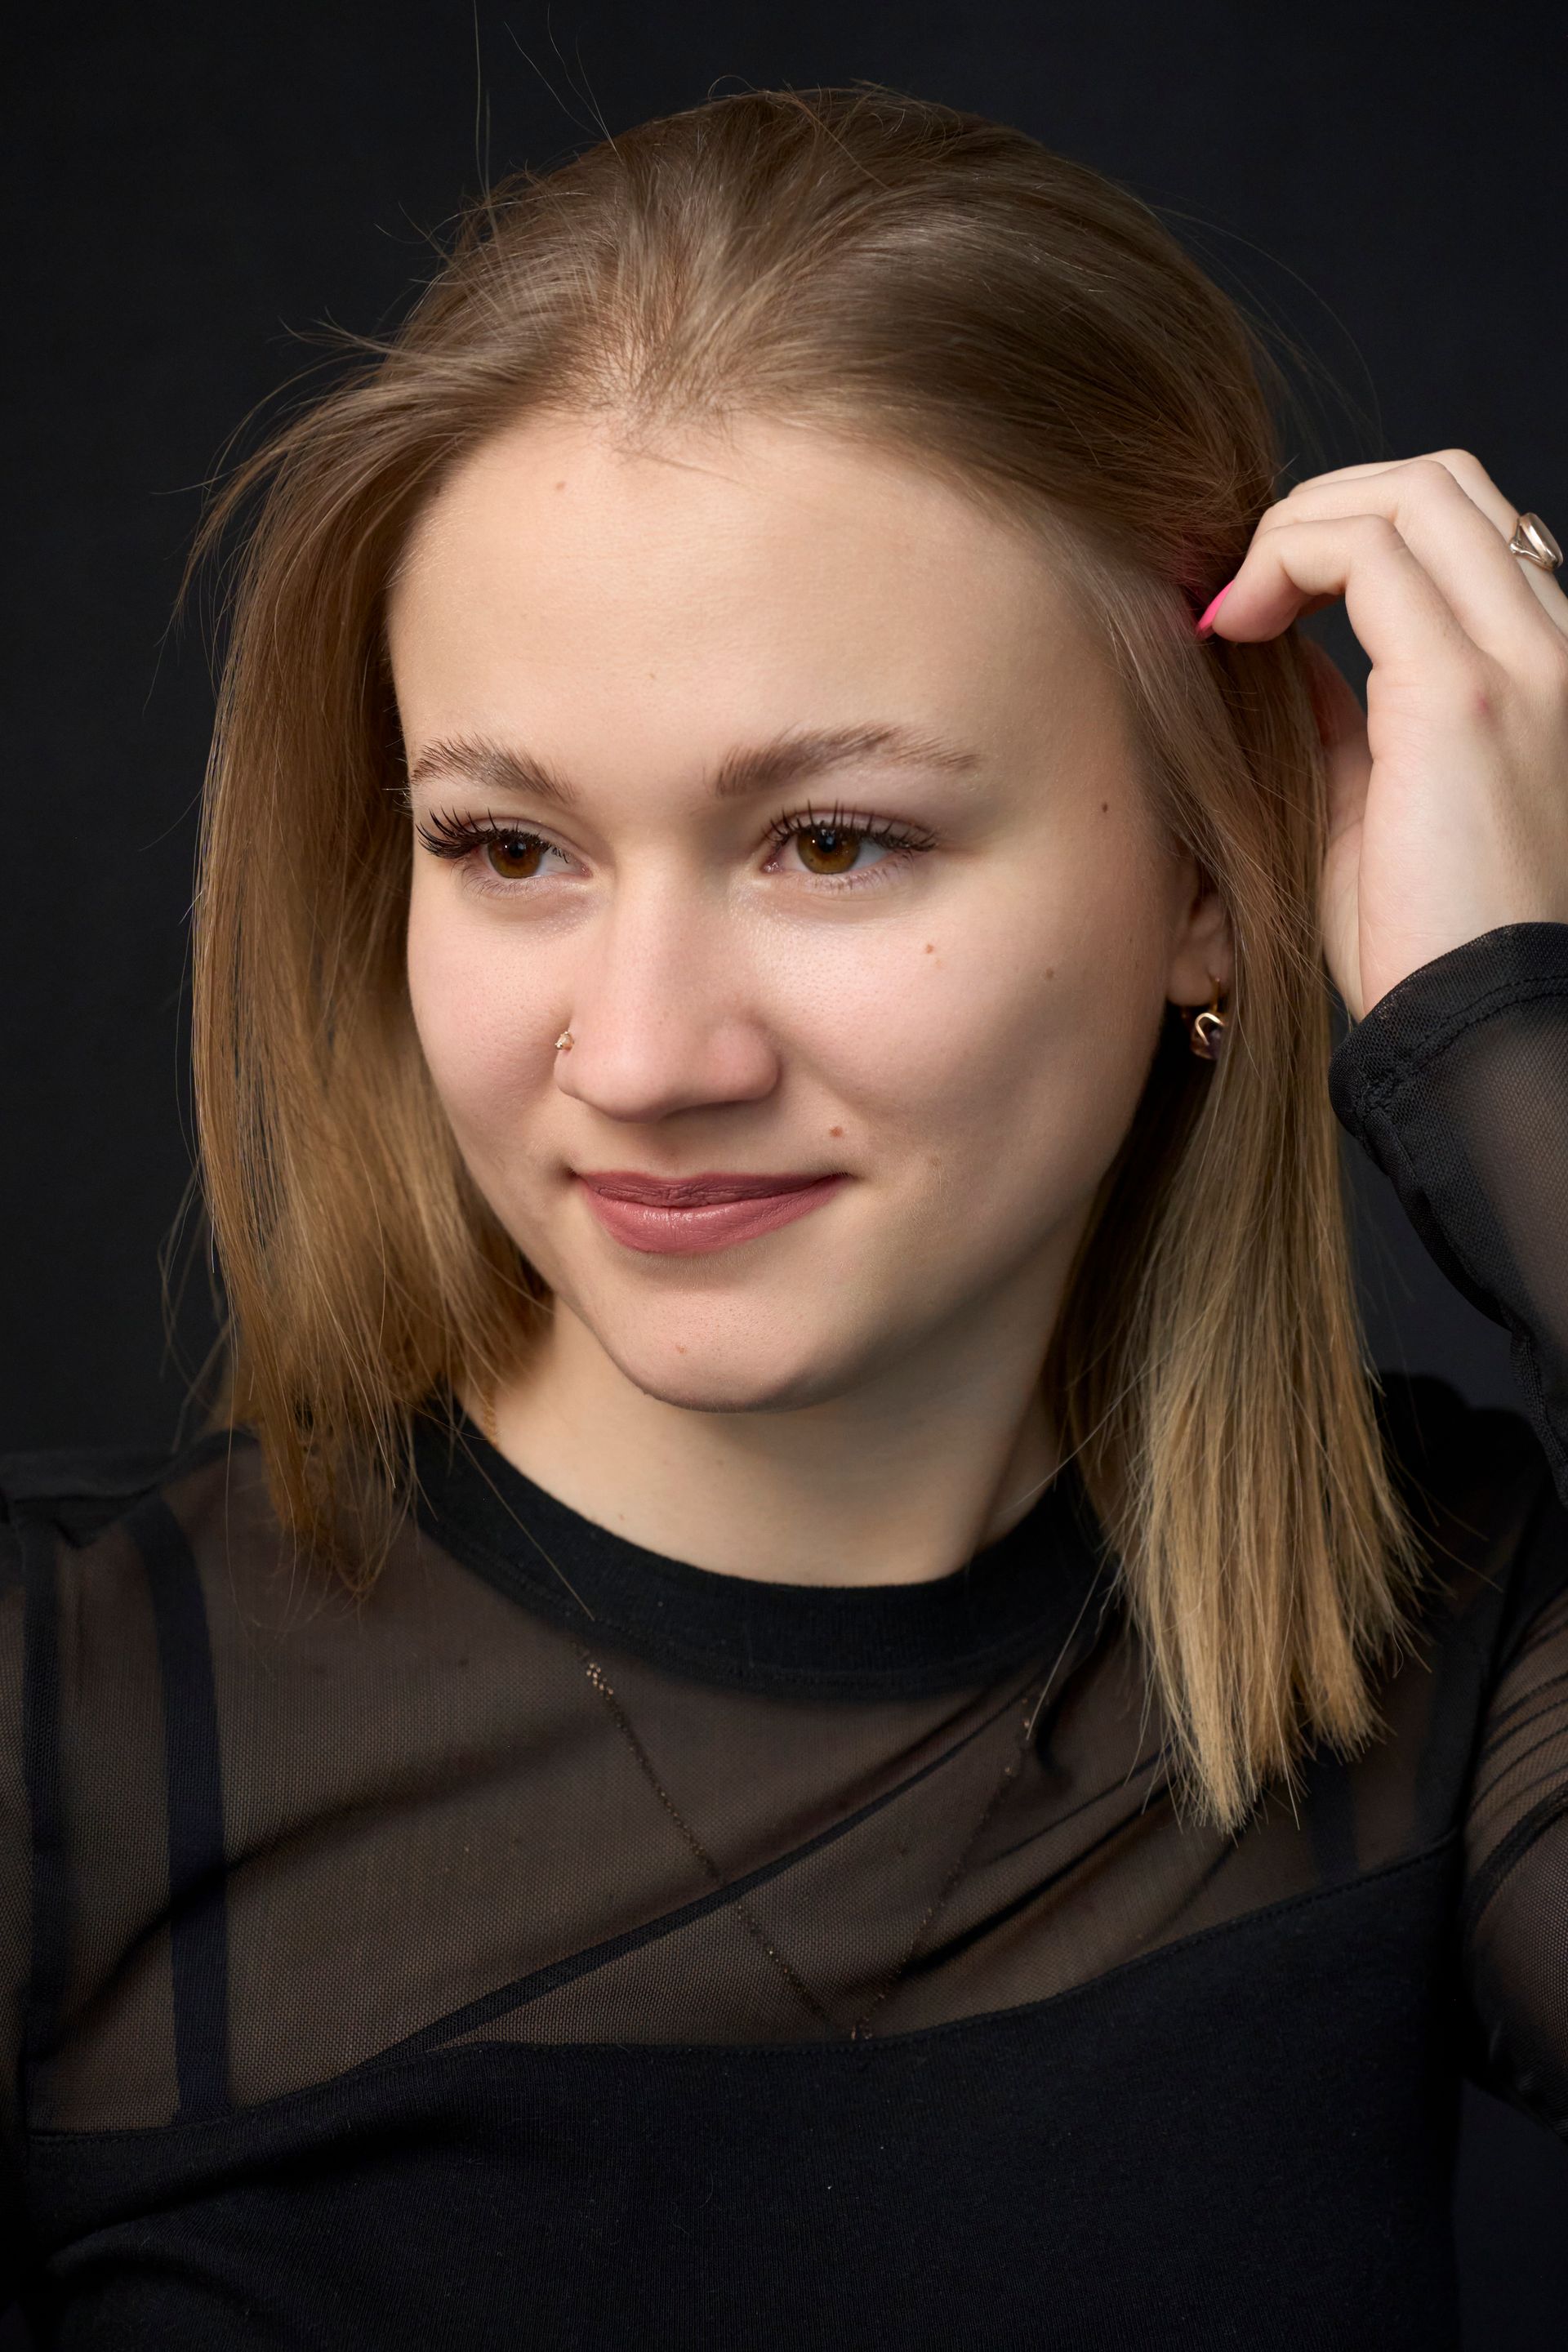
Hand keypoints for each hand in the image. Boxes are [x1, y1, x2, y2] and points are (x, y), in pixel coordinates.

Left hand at [1198, 450, 1567, 1019]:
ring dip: (1295, 526)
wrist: (1481, 1028)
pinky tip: (1231, 628)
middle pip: (1440, 483)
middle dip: (1320, 506)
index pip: (1459, 531)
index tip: (1260, 606)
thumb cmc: (1428, 945)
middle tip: (1238, 588)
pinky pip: (1366, 554)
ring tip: (1230, 608)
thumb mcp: (1376, 808)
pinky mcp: (1463, 693)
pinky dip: (1282, 562)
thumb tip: (1289, 655)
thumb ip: (1348, 719)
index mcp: (1541, 672)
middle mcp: (1551, 647)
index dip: (1348, 534)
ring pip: (1409, 492)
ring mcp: (1519, 661)